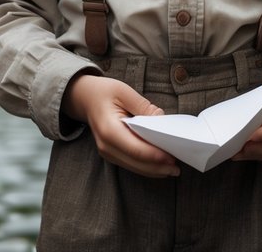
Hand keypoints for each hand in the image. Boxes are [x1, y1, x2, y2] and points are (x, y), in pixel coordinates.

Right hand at [62, 74, 180, 177]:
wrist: (84, 98)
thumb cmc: (104, 92)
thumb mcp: (124, 91)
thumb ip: (143, 107)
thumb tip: (161, 121)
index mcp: (108, 129)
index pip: (136, 149)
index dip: (155, 156)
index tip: (172, 157)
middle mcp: (106, 145)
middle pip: (136, 162)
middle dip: (158, 167)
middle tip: (177, 168)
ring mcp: (106, 152)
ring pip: (134, 167)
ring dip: (153, 170)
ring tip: (172, 169)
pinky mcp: (110, 154)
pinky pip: (130, 164)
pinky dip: (145, 166)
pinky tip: (159, 165)